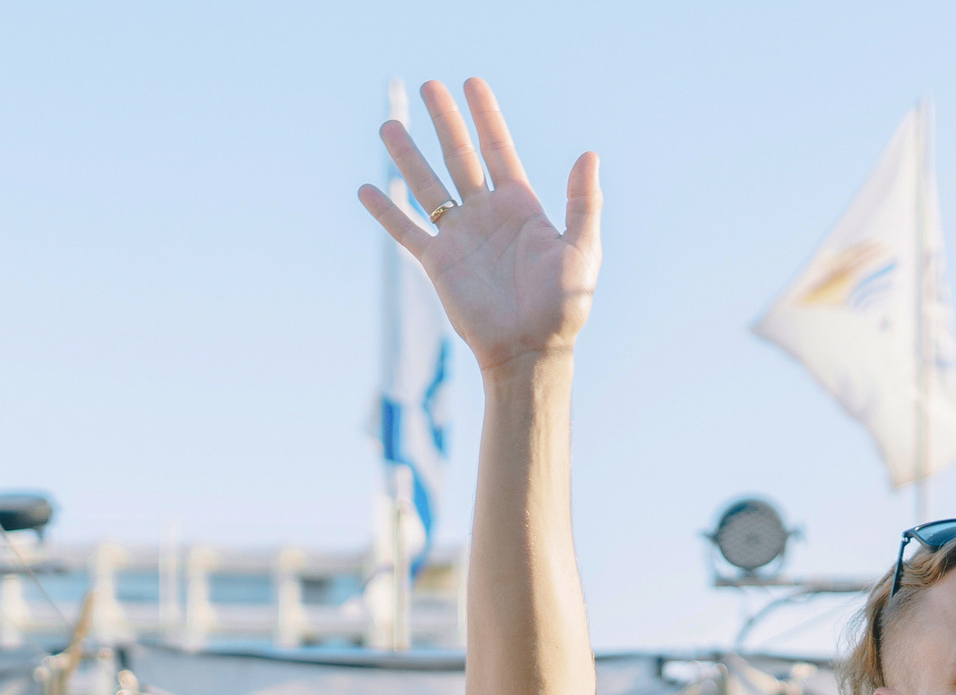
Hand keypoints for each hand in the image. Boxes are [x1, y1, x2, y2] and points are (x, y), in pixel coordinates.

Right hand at [358, 78, 600, 375]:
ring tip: (388, 124)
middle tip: (428, 85)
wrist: (531, 349)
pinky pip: (406, 232)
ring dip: (407, 156)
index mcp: (521, 206)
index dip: (486, 116)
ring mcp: (459, 237)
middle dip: (445, 121)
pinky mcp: (438, 263)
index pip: (498, 149)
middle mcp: (486, 215)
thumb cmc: (563, 305)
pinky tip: (366, 190)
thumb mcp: (581, 249)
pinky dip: (386, 212)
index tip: (472, 83)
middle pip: (459, 156)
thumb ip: (583, 203)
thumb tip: (588, 154)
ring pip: (427, 186)